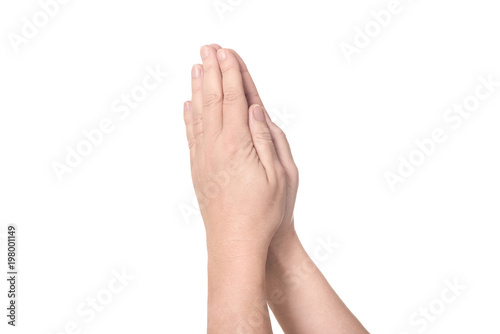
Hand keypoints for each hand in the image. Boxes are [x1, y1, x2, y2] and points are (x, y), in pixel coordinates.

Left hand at [183, 45, 286, 254]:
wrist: (235, 242)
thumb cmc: (264, 212)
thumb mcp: (279, 175)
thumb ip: (266, 138)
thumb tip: (255, 109)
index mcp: (238, 145)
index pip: (234, 99)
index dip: (231, 74)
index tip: (227, 53)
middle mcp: (215, 146)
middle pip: (213, 100)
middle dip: (212, 71)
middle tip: (208, 48)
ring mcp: (203, 157)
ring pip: (198, 114)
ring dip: (198, 88)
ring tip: (196, 67)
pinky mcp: (198, 169)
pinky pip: (191, 135)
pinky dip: (189, 116)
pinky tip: (188, 105)